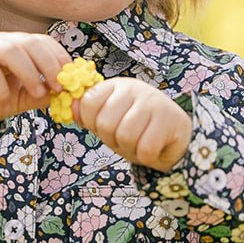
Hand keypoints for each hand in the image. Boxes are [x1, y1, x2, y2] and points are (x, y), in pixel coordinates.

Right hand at [0, 32, 71, 124]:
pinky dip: (1, 88)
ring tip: (36, 95)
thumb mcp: (20, 99)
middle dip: (49, 64)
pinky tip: (4, 104)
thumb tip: (65, 94)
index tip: (70, 79)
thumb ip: (40, 94)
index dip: (59, 58)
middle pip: (30, 42)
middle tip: (58, 87)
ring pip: (11, 51)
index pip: (42, 41)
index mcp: (14, 45)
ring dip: (29, 73)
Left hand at [73, 77, 191, 171]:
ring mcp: (154, 102)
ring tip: (139, 143)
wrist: (175, 137)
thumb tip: (68, 108)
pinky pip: (145, 148)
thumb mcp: (109, 121)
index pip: (88, 102)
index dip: (91, 122)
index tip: (103, 127)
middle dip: (112, 140)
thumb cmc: (137, 129)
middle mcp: (135, 88)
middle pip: (105, 122)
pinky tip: (153, 147)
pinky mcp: (171, 119)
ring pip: (125, 136)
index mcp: (116, 86)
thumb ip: (89, 115)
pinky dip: (146, 156)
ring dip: (130, 149)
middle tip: (125, 139)